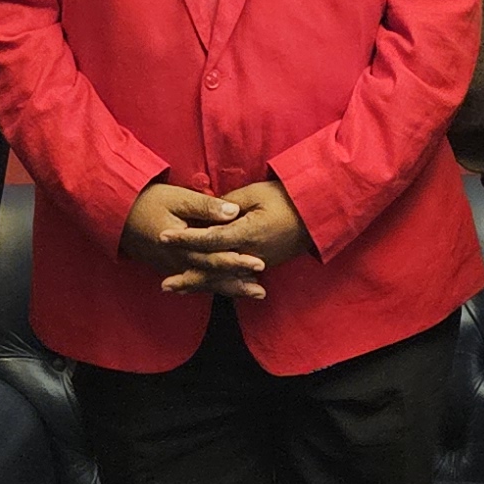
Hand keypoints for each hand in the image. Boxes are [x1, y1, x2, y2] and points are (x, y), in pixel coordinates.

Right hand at [123, 178, 250, 292]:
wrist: (115, 212)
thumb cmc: (147, 201)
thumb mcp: (177, 198)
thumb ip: (206, 206)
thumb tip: (234, 212)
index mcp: (181, 245)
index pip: (214, 257)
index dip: (237, 262)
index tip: (259, 265)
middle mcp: (176, 262)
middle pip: (211, 276)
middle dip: (236, 283)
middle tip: (261, 292)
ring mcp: (170, 267)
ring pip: (203, 282)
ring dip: (227, 288)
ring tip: (251, 294)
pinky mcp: (167, 266)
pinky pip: (192, 280)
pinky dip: (210, 285)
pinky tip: (224, 289)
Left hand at [152, 178, 310, 303]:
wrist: (319, 212)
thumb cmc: (287, 197)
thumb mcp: (256, 193)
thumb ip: (228, 204)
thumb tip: (207, 212)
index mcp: (248, 232)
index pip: (210, 239)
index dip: (185, 239)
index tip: (164, 238)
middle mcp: (252, 254)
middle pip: (214, 268)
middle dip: (188, 276)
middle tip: (164, 285)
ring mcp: (259, 263)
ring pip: (225, 278)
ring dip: (200, 285)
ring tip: (178, 291)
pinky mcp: (264, 265)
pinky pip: (237, 278)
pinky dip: (219, 284)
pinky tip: (205, 287)